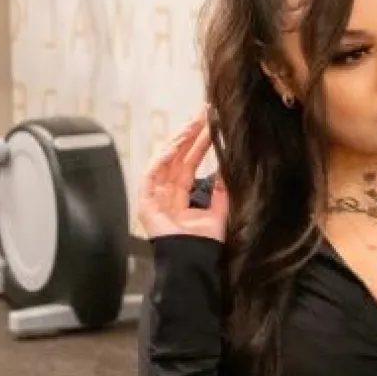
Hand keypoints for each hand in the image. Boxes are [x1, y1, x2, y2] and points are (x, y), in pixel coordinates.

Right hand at [137, 108, 228, 241]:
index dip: (200, 141)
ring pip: (165, 160)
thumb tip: (230, 165)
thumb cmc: (204, 243)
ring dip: (178, 141)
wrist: (193, 263)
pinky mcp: (146, 203)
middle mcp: (168, 191)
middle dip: (190, 133)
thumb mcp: (219, 210)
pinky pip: (150, 177)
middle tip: (203, 112)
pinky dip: (159, 161)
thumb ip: (223, 188)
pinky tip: (172, 148)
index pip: (190, 160)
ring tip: (192, 124)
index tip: (212, 122)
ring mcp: (155, 196)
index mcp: (183, 194)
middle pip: (177, 155)